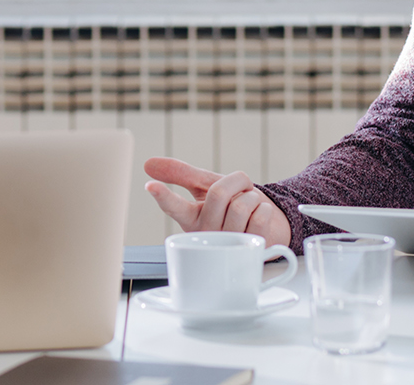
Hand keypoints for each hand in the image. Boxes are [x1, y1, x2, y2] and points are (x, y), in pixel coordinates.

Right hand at [144, 157, 289, 246]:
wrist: (265, 222)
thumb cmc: (231, 204)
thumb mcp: (206, 185)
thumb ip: (180, 174)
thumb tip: (148, 164)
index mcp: (191, 218)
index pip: (174, 206)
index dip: (163, 195)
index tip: (150, 186)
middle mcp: (206, 234)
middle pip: (219, 193)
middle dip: (236, 181)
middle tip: (240, 188)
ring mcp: (228, 245)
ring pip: (242, 205)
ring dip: (252, 196)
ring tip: (250, 206)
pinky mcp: (251, 249)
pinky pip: (260, 216)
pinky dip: (264, 208)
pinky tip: (259, 217)